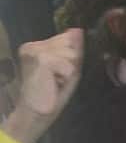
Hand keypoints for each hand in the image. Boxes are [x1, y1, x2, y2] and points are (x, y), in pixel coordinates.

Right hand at [2, 28, 83, 142]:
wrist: (36, 113)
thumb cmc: (52, 93)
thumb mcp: (68, 68)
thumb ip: (74, 48)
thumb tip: (77, 29)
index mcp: (38, 46)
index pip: (68, 39)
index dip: (71, 58)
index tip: (59, 73)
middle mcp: (32, 44)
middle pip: (70, 43)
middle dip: (71, 62)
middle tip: (57, 78)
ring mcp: (34, 50)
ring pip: (70, 53)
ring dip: (68, 70)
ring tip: (55, 81)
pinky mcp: (40, 59)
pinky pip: (68, 64)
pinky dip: (66, 75)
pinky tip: (54, 83)